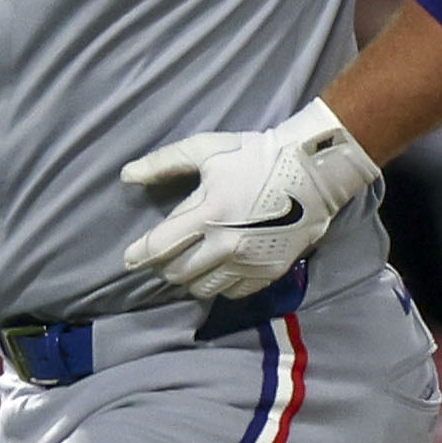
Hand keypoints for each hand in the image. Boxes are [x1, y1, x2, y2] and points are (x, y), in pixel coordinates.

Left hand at [122, 98, 377, 299]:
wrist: (314, 172)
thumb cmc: (258, 156)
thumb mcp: (208, 149)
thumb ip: (164, 162)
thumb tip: (127, 175)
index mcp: (208, 214)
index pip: (160, 246)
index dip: (138, 255)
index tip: (128, 259)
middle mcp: (225, 245)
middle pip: (177, 273)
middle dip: (164, 265)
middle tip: (166, 254)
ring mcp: (248, 263)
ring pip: (202, 288)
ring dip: (190, 278)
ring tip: (192, 262)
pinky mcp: (268, 272)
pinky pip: (231, 293)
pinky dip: (219, 284)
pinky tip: (219, 268)